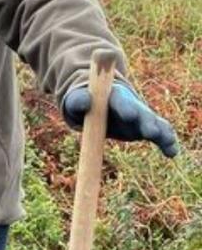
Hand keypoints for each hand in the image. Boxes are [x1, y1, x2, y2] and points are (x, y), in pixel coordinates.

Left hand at [62, 82, 178, 156]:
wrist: (96, 105)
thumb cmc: (82, 102)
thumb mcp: (76, 100)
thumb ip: (79, 101)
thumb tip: (85, 103)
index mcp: (114, 97)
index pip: (121, 101)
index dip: (126, 107)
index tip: (129, 115)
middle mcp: (132, 105)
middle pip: (142, 113)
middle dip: (146, 122)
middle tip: (151, 132)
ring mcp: (140, 117)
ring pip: (154, 123)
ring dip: (161, 132)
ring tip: (168, 142)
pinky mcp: (144, 129)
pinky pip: (159, 134)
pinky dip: (166, 142)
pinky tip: (173, 153)